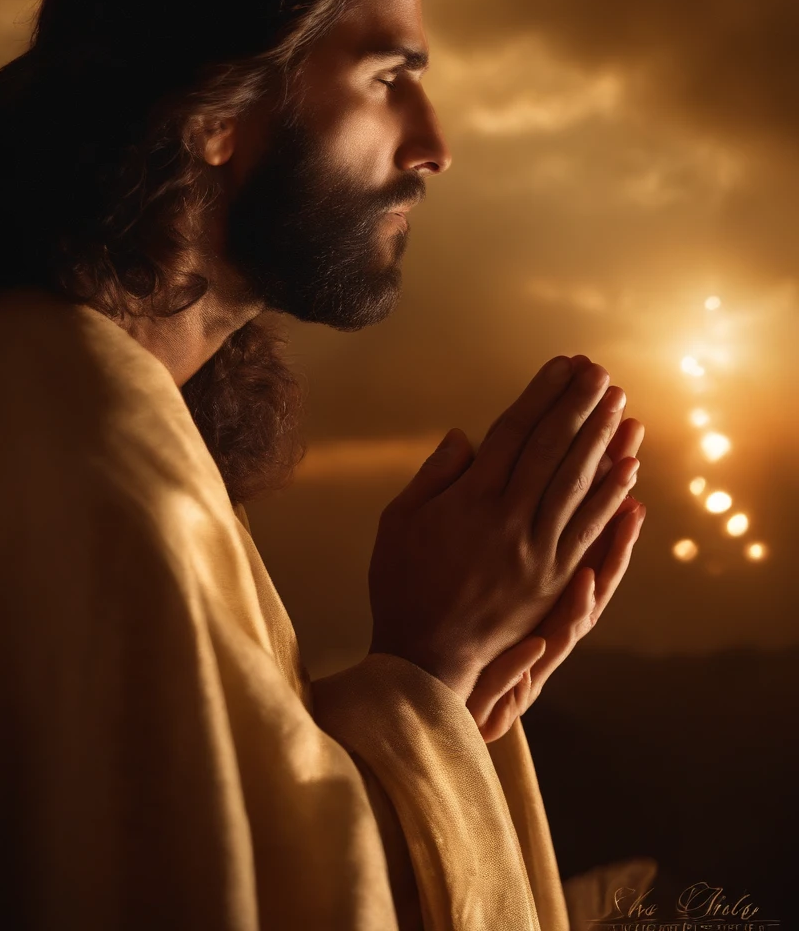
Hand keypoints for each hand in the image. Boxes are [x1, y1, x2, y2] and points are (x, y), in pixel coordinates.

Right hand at [368, 356, 639, 700]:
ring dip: (603, 442)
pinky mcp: (555, 582)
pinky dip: (611, 498)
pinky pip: (589, 532)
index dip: (541, 395)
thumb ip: (435, 477)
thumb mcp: (398, 523)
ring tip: (620, 407)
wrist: (426, 660)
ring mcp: (537, 553)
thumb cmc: (402, 586)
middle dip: (579, 406)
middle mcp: (509, 520)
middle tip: (601, 373)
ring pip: (578, 485)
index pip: (513, 433)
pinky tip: (628, 470)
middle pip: (553, 450)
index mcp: (470, 500)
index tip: (563, 366)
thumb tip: (465, 437)